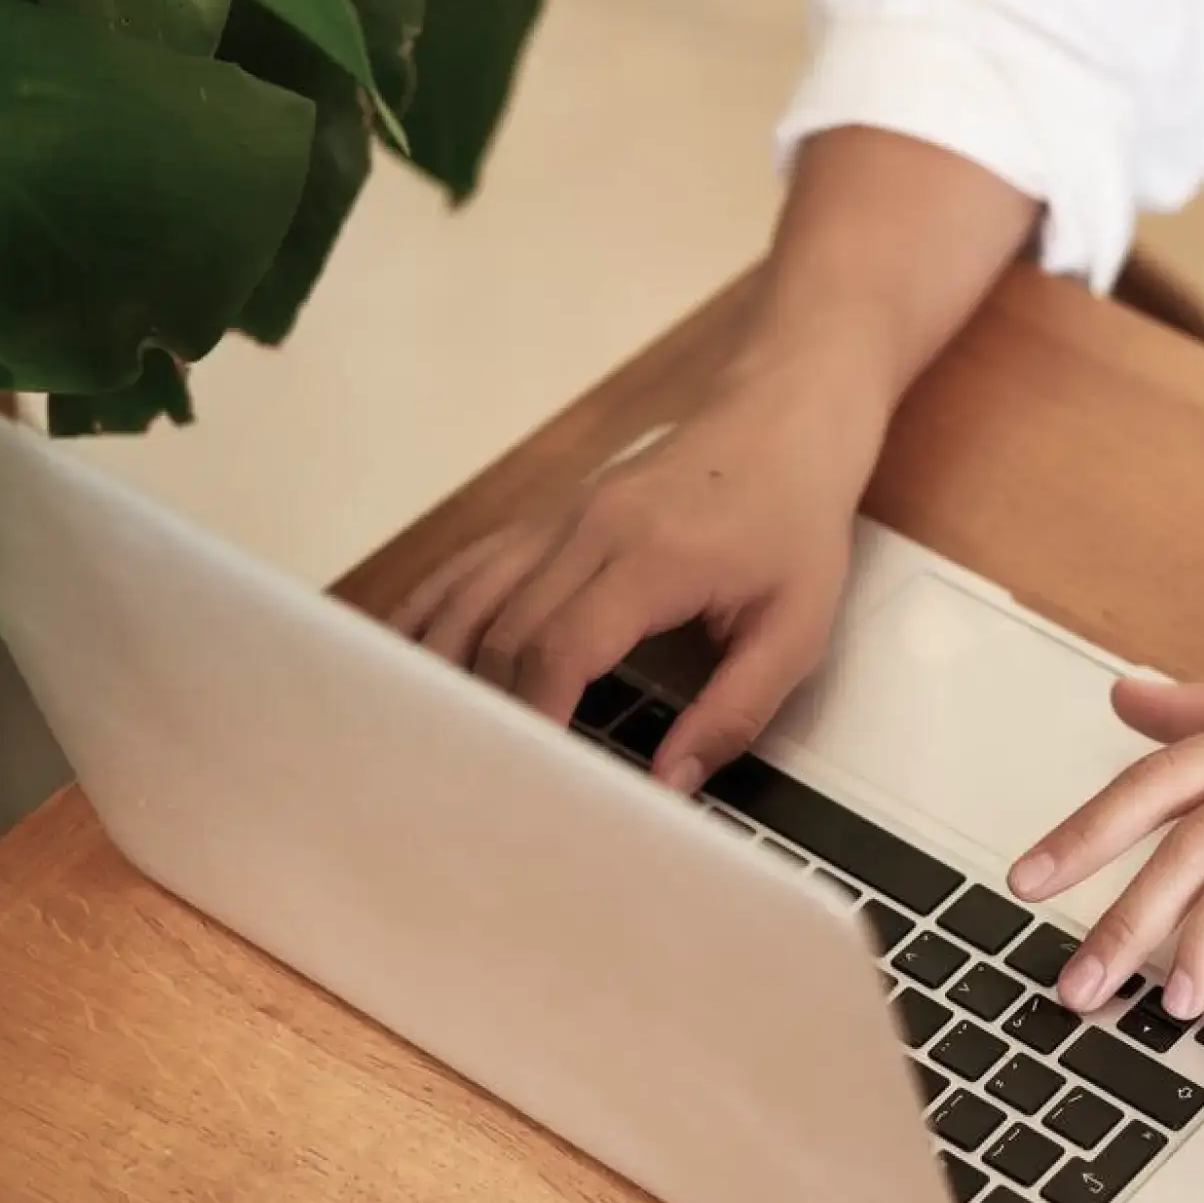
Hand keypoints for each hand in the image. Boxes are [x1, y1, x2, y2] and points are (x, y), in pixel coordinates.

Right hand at [390, 330, 889, 789]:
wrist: (781, 420)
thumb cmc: (794, 523)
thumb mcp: (795, 628)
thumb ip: (735, 710)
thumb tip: (671, 782)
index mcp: (652, 556)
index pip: (561, 645)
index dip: (534, 715)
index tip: (528, 775)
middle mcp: (589, 529)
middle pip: (505, 632)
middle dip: (491, 712)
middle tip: (487, 780)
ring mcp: (557, 516)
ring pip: (470, 597)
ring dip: (447, 669)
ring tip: (438, 739)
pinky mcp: (546, 514)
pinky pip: (468, 565)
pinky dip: (431, 613)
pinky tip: (408, 658)